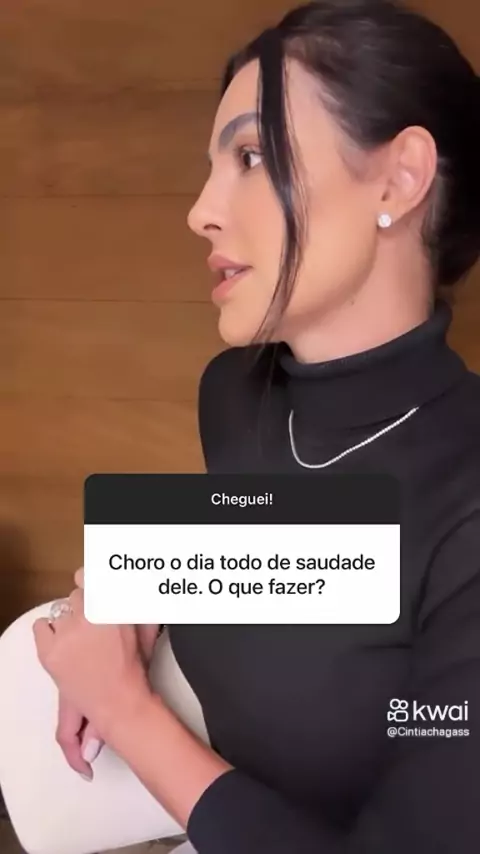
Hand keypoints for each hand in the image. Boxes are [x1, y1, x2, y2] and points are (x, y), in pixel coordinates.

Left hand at [35, 582, 155, 772]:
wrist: (119, 700)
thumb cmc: (133, 665)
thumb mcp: (139, 626)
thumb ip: (130, 600)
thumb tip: (121, 579)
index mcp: (110, 607)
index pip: (89, 578)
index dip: (90, 582)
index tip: (92, 588)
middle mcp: (87, 616)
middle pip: (76, 595)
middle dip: (82, 607)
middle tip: (89, 626)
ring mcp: (67, 634)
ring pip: (60, 611)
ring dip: (67, 621)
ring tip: (78, 640)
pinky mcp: (49, 651)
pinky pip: (40, 626)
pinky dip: (48, 632)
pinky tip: (63, 644)